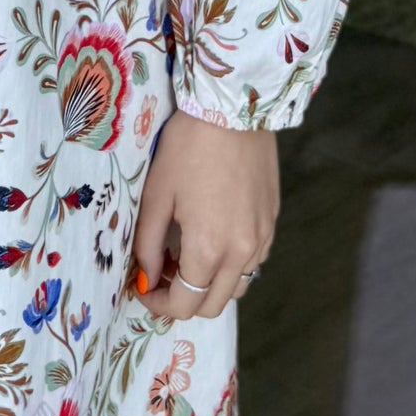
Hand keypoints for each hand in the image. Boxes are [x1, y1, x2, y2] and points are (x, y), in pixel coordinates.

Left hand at [134, 110, 277, 321]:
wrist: (234, 109)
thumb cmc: (187, 147)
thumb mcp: (157, 194)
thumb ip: (149, 245)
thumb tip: (146, 279)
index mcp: (208, 249)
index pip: (183, 305)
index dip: (158, 304)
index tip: (143, 287)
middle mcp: (242, 253)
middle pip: (212, 305)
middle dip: (182, 299)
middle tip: (162, 272)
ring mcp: (262, 239)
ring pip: (237, 287)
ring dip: (210, 285)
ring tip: (187, 255)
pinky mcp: (272, 222)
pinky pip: (253, 262)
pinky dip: (232, 265)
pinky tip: (214, 238)